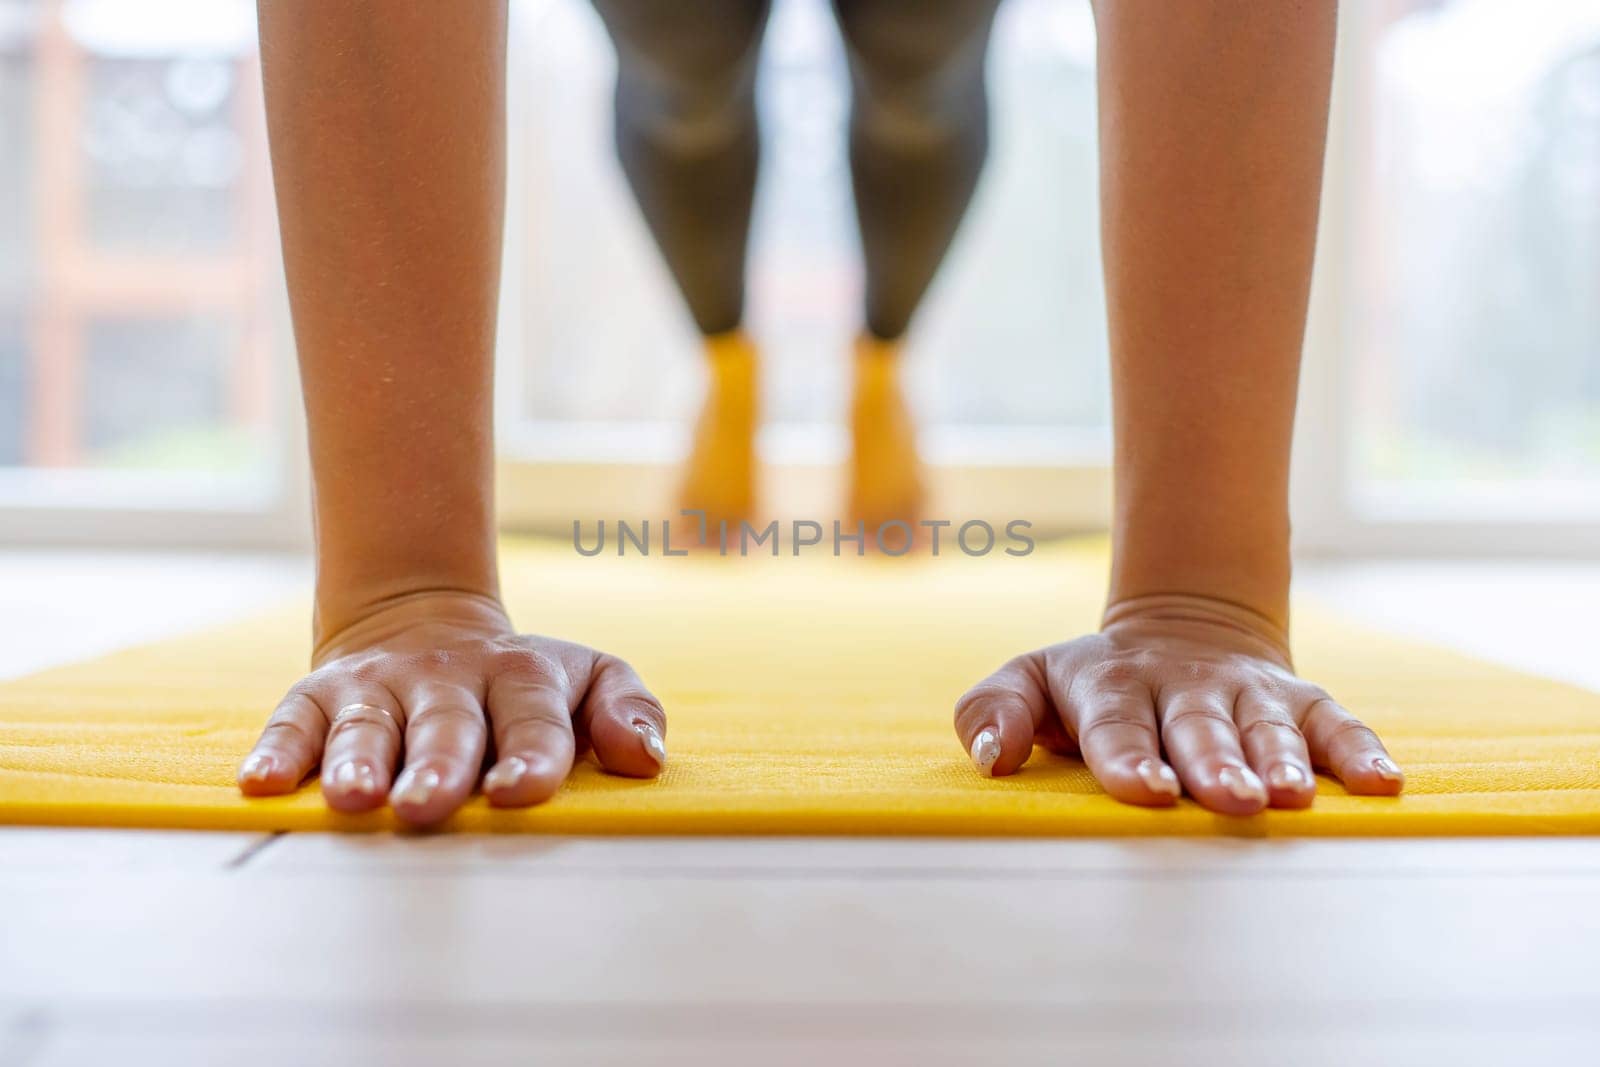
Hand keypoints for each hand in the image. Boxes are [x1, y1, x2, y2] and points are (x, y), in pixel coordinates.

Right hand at [236, 591, 665, 826]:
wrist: (426, 626)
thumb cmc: (521, 684)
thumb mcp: (586, 678)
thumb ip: (626, 710)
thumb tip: (646, 758)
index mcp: (522, 676)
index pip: (533, 718)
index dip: (530, 755)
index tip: (522, 794)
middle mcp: (447, 678)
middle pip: (447, 724)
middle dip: (439, 766)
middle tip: (428, 806)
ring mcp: (380, 686)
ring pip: (368, 724)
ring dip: (359, 760)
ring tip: (355, 797)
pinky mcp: (318, 694)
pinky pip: (293, 720)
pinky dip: (277, 750)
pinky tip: (263, 784)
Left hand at [953, 594, 1402, 813]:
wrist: (1180, 629)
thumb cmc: (1091, 684)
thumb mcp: (1031, 681)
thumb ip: (994, 711)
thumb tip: (989, 757)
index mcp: (1112, 684)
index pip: (1117, 724)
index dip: (1130, 758)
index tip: (1146, 792)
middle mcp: (1185, 685)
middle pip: (1200, 726)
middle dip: (1216, 763)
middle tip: (1231, 801)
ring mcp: (1247, 692)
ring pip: (1268, 725)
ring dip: (1283, 759)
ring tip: (1295, 796)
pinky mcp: (1300, 700)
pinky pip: (1335, 722)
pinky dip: (1360, 750)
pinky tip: (1383, 785)